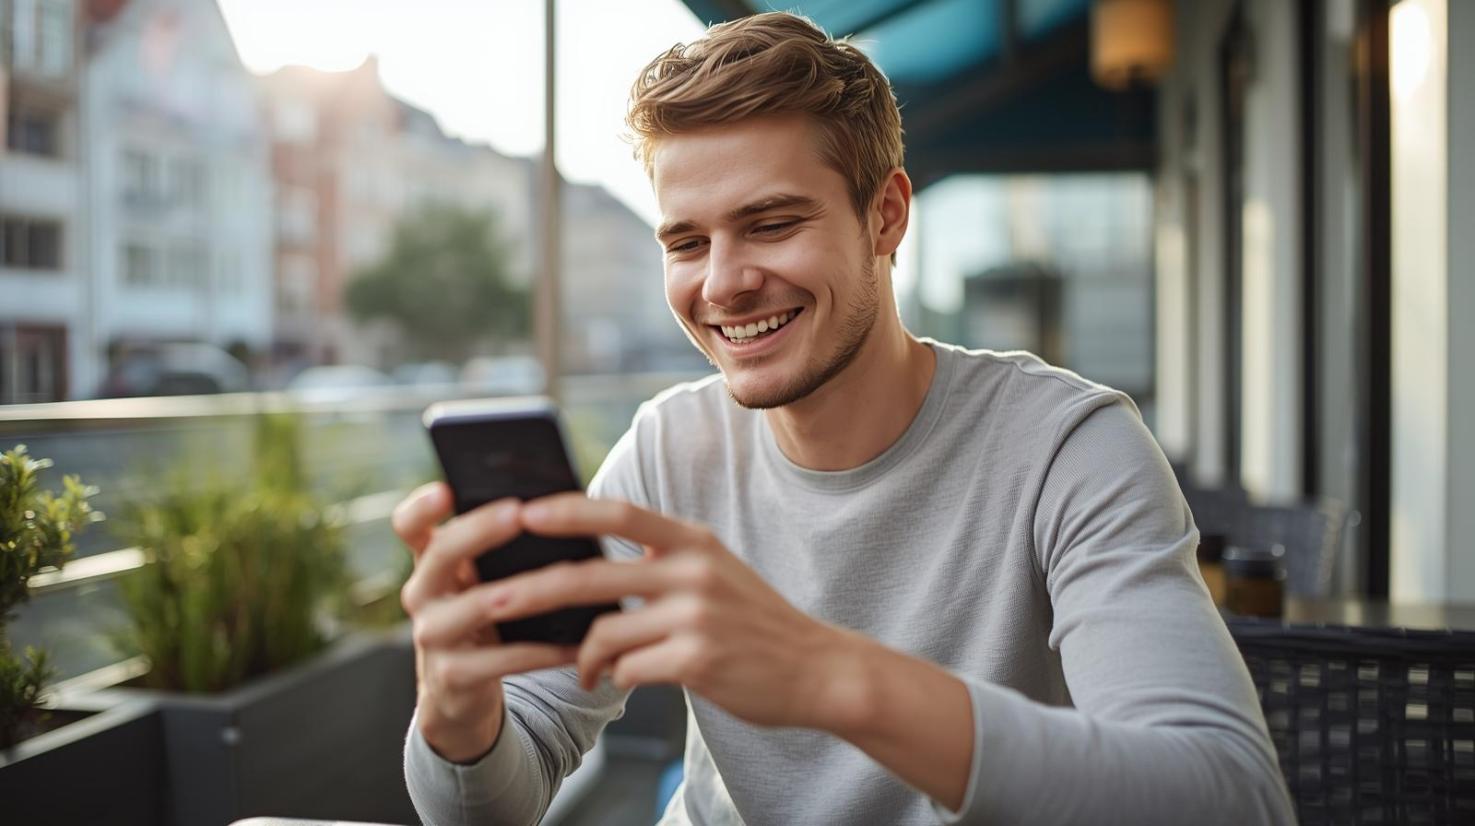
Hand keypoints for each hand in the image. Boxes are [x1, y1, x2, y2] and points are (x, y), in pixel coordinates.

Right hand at [393, 483, 577, 762]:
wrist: (462, 690)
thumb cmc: (485, 617)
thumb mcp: (481, 579)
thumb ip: (501, 547)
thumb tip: (558, 504)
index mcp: (429, 561)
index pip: (408, 525)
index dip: (421, 507)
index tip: (447, 490)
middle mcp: (421, 594)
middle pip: (441, 553)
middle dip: (481, 530)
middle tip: (519, 513)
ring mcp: (432, 636)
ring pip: (475, 607)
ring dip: (521, 591)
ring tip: (561, 577)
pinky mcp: (452, 676)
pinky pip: (503, 660)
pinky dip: (544, 652)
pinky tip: (578, 644)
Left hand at [484, 493, 867, 731]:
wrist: (818, 670)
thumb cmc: (756, 625)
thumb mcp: (716, 571)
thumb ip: (663, 558)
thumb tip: (597, 556)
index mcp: (693, 541)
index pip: (619, 512)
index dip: (566, 511)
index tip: (521, 512)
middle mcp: (693, 570)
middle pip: (591, 574)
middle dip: (531, 589)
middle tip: (491, 602)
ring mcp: (696, 616)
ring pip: (604, 631)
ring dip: (579, 655)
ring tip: (580, 667)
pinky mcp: (697, 660)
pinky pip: (627, 669)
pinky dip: (612, 678)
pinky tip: (617, 681)